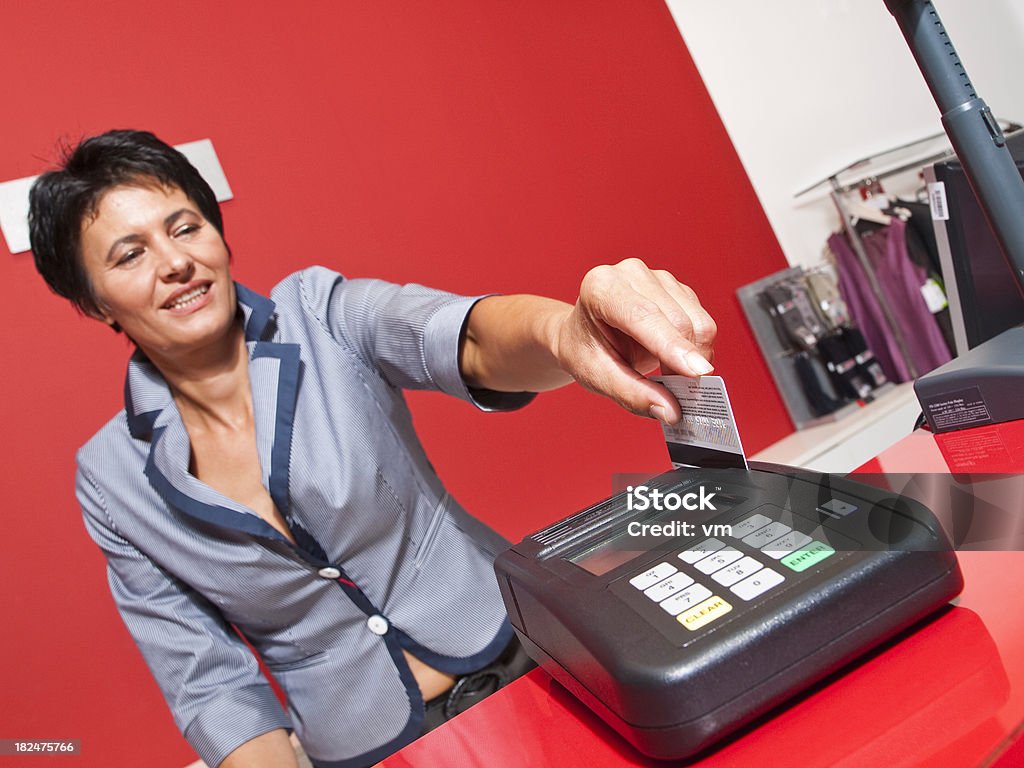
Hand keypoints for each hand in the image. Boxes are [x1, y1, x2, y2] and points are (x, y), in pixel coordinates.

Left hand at [554, 258, 716, 423]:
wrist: (583, 333)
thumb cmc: (585, 350)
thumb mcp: (597, 376)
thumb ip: (632, 394)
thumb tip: (671, 411)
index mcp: (601, 288)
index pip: (643, 316)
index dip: (672, 346)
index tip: (697, 373)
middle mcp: (631, 274)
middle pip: (677, 321)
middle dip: (685, 363)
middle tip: (679, 394)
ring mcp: (658, 278)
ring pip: (698, 322)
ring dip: (695, 357)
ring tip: (671, 375)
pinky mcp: (677, 289)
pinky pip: (702, 323)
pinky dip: (697, 349)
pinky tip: (676, 359)